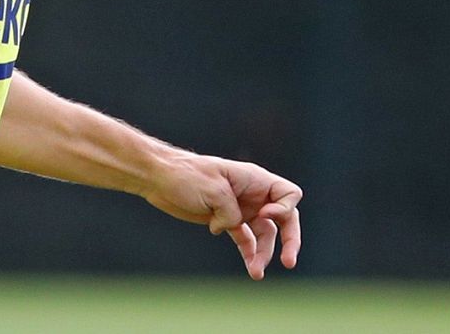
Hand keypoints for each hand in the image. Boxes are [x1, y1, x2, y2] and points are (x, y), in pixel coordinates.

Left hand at [141, 152, 302, 279]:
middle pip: (283, 218)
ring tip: (256, 273)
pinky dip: (249, 253)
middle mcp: (253, 194)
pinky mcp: (226, 220)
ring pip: (264, 234)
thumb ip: (230, 212)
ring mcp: (241, 208)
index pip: (288, 194)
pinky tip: (251, 268)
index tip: (263, 216)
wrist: (160, 179)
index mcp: (254, 179)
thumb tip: (231, 228)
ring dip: (264, 253)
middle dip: (289, 239)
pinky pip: (245, 239)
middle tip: (289, 262)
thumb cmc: (186, 176)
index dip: (283, 209)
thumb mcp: (212, 190)